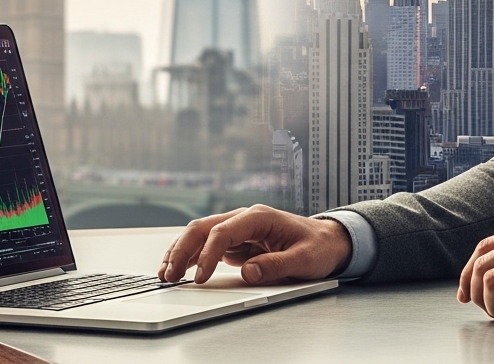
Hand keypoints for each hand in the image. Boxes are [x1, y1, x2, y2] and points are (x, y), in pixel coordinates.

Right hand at [158, 204, 352, 285]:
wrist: (328, 241)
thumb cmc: (318, 246)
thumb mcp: (304, 259)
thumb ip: (276, 265)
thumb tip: (248, 272)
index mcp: (258, 217)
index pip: (223, 231)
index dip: (208, 254)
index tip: (201, 277)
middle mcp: (244, 219)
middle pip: (203, 228)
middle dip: (182, 250)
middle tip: (169, 275)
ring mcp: (238, 229)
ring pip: (200, 235)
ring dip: (180, 252)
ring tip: (165, 273)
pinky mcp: (236, 241)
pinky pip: (207, 246)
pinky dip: (191, 256)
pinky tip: (179, 268)